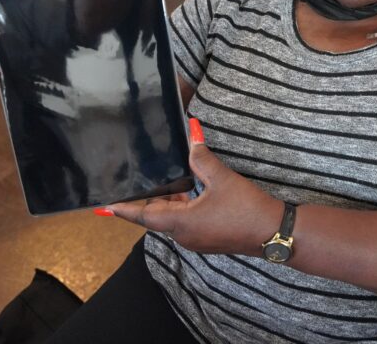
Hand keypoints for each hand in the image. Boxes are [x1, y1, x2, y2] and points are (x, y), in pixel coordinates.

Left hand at [102, 119, 282, 256]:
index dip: (124, 209)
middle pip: (156, 216)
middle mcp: (184, 235)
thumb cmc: (246, 208)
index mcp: (181, 223)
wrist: (273, 232)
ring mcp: (196, 239)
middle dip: (146, 200)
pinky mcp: (208, 238)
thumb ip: (202, 159)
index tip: (104, 207)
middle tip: (133, 183)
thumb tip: (192, 137)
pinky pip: (185, 222)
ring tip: (159, 182)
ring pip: (172, 219)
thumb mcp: (222, 178)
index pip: (143, 215)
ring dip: (166, 202)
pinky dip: (180, 207)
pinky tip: (186, 191)